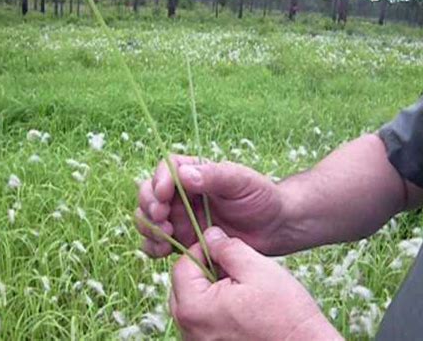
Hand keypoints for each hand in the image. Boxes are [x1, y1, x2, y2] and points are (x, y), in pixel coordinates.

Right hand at [136, 155, 282, 256]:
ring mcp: (180, 218)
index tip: (164, 195)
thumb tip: (184, 174)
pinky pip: (156, 243)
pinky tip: (163, 252)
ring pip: (148, 219)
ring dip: (149, 228)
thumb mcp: (241, 181)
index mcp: (195, 173)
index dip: (159, 181)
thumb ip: (214, 176)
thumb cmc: (261, 197)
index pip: (166, 169)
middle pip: (149, 194)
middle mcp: (183, 194)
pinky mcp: (182, 241)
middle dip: (149, 206)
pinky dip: (152, 247)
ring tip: (166, 237)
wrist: (274, 228)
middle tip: (163, 218)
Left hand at [170, 227, 342, 340]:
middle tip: (232, 268)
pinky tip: (239, 306)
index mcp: (195, 309)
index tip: (224, 249)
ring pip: (192, 303)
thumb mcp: (257, 268)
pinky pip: (202, 321)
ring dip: (208, 289)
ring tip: (238, 287)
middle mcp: (190, 330)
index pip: (182, 266)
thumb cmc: (284, 313)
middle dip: (203, 270)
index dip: (202, 250)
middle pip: (182, 286)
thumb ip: (227, 248)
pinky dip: (214, 308)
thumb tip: (210, 235)